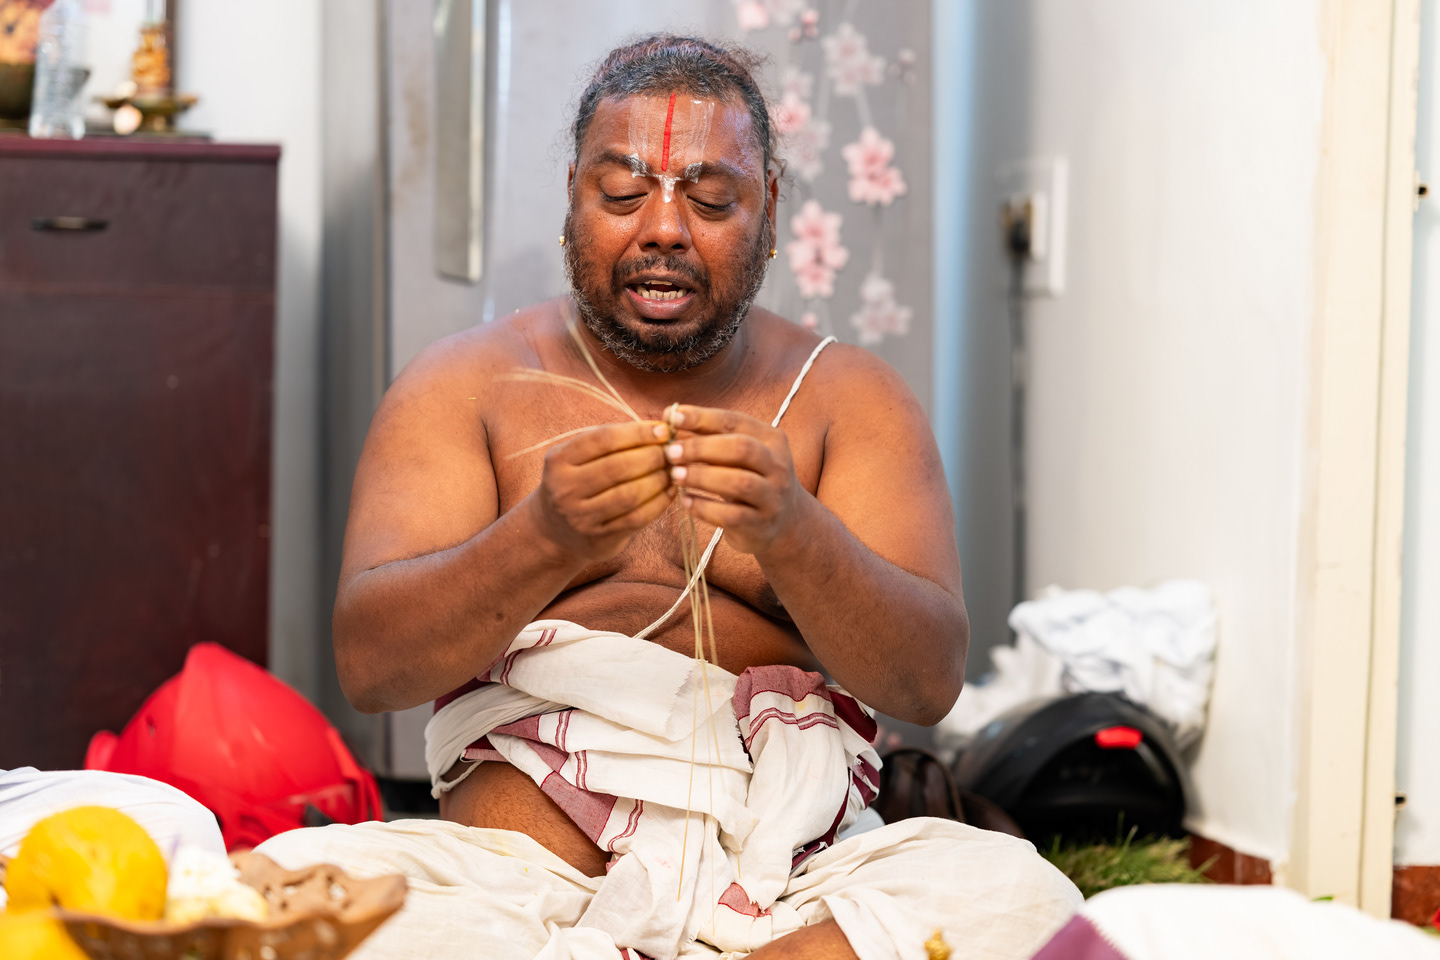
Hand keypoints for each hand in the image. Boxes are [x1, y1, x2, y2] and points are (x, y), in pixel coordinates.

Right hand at [529, 420, 673, 564]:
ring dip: (659, 480)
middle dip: (653, 456)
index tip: (663, 430)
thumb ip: (610, 441)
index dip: (638, 433)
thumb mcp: (577, 458)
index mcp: (559, 460)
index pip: (604, 439)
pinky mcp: (599, 538)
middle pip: (618, 467)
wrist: (554, 532)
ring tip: (674, 470)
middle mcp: (565, 489)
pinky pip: (636, 518)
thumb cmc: (576, 483)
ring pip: (630, 494)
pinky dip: (659, 503)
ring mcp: (581, 517)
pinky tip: (669, 492)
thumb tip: (658, 429)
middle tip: (674, 451)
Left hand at [663, 405, 806, 555]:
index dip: (702, 417)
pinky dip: (705, 508)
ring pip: (740, 482)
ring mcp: (772, 496)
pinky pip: (732, 515)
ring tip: (675, 475)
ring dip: (702, 476)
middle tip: (671, 452)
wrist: (784, 522)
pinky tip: (686, 501)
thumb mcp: (737, 455)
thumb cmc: (750, 478)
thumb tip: (670, 415)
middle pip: (741, 448)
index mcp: (771, 439)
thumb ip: (710, 436)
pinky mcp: (761, 523)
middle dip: (701, 448)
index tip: (672, 417)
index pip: (735, 421)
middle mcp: (777, 465)